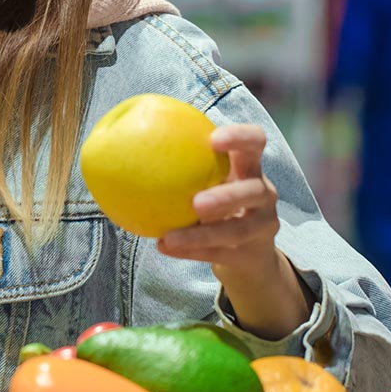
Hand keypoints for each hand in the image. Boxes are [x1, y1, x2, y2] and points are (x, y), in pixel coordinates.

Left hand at [157, 123, 279, 279]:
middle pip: (254, 191)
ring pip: (236, 231)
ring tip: (170, 237)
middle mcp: (263, 193)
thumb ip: (183, 163)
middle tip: (197, 204)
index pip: (256, 142)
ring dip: (201, 235)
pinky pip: (219, 253)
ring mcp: (263, 225)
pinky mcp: (253, 254)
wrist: (248, 251)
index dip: (240, 137)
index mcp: (250, 167)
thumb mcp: (209, 179)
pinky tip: (163, 247)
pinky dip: (191, 251)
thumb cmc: (218, 201)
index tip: (213, 139)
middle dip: (228, 196)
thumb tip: (126, 145)